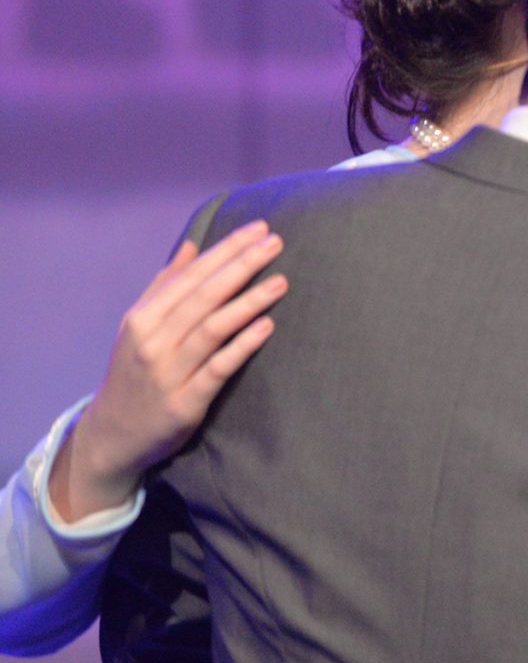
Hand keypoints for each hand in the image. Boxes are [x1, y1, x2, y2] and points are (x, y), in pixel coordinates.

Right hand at [50, 224, 285, 522]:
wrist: (112, 433)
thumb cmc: (134, 373)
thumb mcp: (139, 326)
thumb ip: (165, 286)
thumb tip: (192, 245)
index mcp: (143, 318)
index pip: (191, 276)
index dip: (226, 251)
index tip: (259, 229)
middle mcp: (153, 341)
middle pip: (203, 296)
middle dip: (241, 266)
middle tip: (276, 243)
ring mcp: (168, 372)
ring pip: (212, 328)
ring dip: (248, 302)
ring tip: (281, 281)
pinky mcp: (184, 402)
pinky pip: (218, 368)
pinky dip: (242, 345)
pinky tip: (266, 326)